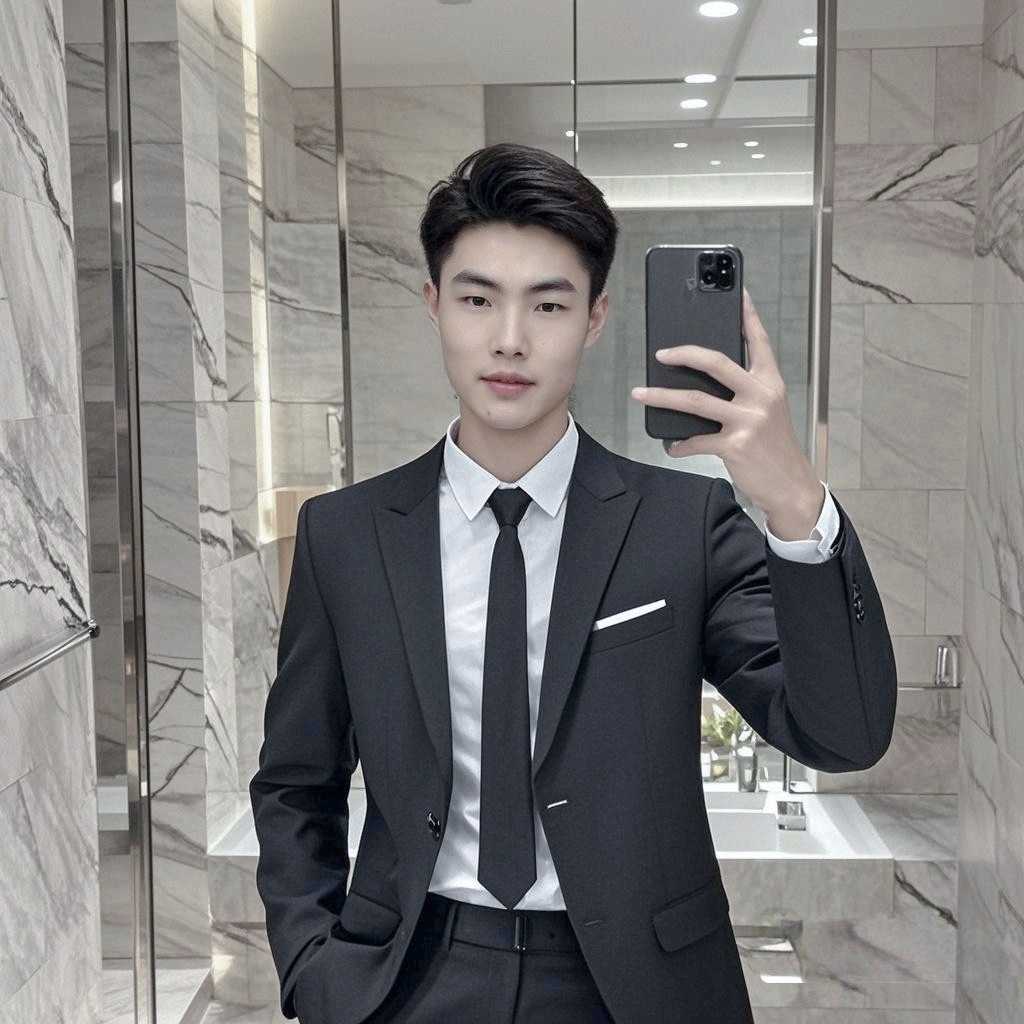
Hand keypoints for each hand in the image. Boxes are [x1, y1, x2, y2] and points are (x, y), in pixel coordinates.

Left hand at [630, 287, 822, 534]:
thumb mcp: (767, 411)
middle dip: (684, 354)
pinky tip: (672, 445)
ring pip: (695, 401)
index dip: (747, 314)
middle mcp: (761, 395)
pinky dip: (679, 444)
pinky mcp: (736, 445)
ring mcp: (749, 420)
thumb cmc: (773, 445)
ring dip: (662, 397)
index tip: (736, 291)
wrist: (790, 484)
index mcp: (770, 382)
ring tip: (641, 394)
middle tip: (660, 353)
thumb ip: (744, 391)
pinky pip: (696, 440)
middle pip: (716, 363)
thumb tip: (700, 380)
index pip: (758, 340)